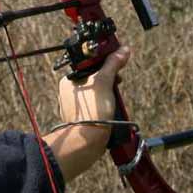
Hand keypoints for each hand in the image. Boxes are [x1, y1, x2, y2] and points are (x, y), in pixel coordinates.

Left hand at [44, 45, 130, 182]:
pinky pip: (98, 107)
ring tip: (114, 100)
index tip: (118, 62)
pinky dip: (107, 107)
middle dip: (110, 80)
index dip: (105, 62)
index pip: (90, 65)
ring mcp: (77, 107)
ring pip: (98, 93)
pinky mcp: (84, 118)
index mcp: (69, 80)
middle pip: (95, 79)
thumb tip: (124, 50)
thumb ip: (113, 65)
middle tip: (118, 82)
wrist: (87, 141)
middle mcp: (70, 93)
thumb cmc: (91, 111)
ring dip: (110, 94)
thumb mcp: (104, 82)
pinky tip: (112, 110)